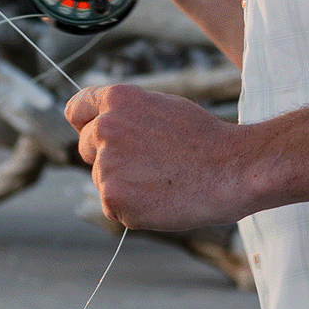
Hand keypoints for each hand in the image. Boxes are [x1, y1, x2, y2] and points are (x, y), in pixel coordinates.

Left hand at [65, 83, 254, 234]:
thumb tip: (102, 126)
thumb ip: (127, 114)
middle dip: (108, 156)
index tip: (91, 132)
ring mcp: (107, 165)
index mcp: (118, 99)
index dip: (84, 123)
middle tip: (148, 165)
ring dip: (124, 184)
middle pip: (87, 147)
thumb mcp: (163, 107)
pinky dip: (133, 209)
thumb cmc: (205, 140)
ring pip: (101, 179)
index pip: (76, 109)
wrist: (231, 171)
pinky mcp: (113, 198)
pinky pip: (113, 207)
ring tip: (163, 181)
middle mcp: (105, 128)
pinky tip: (162, 200)